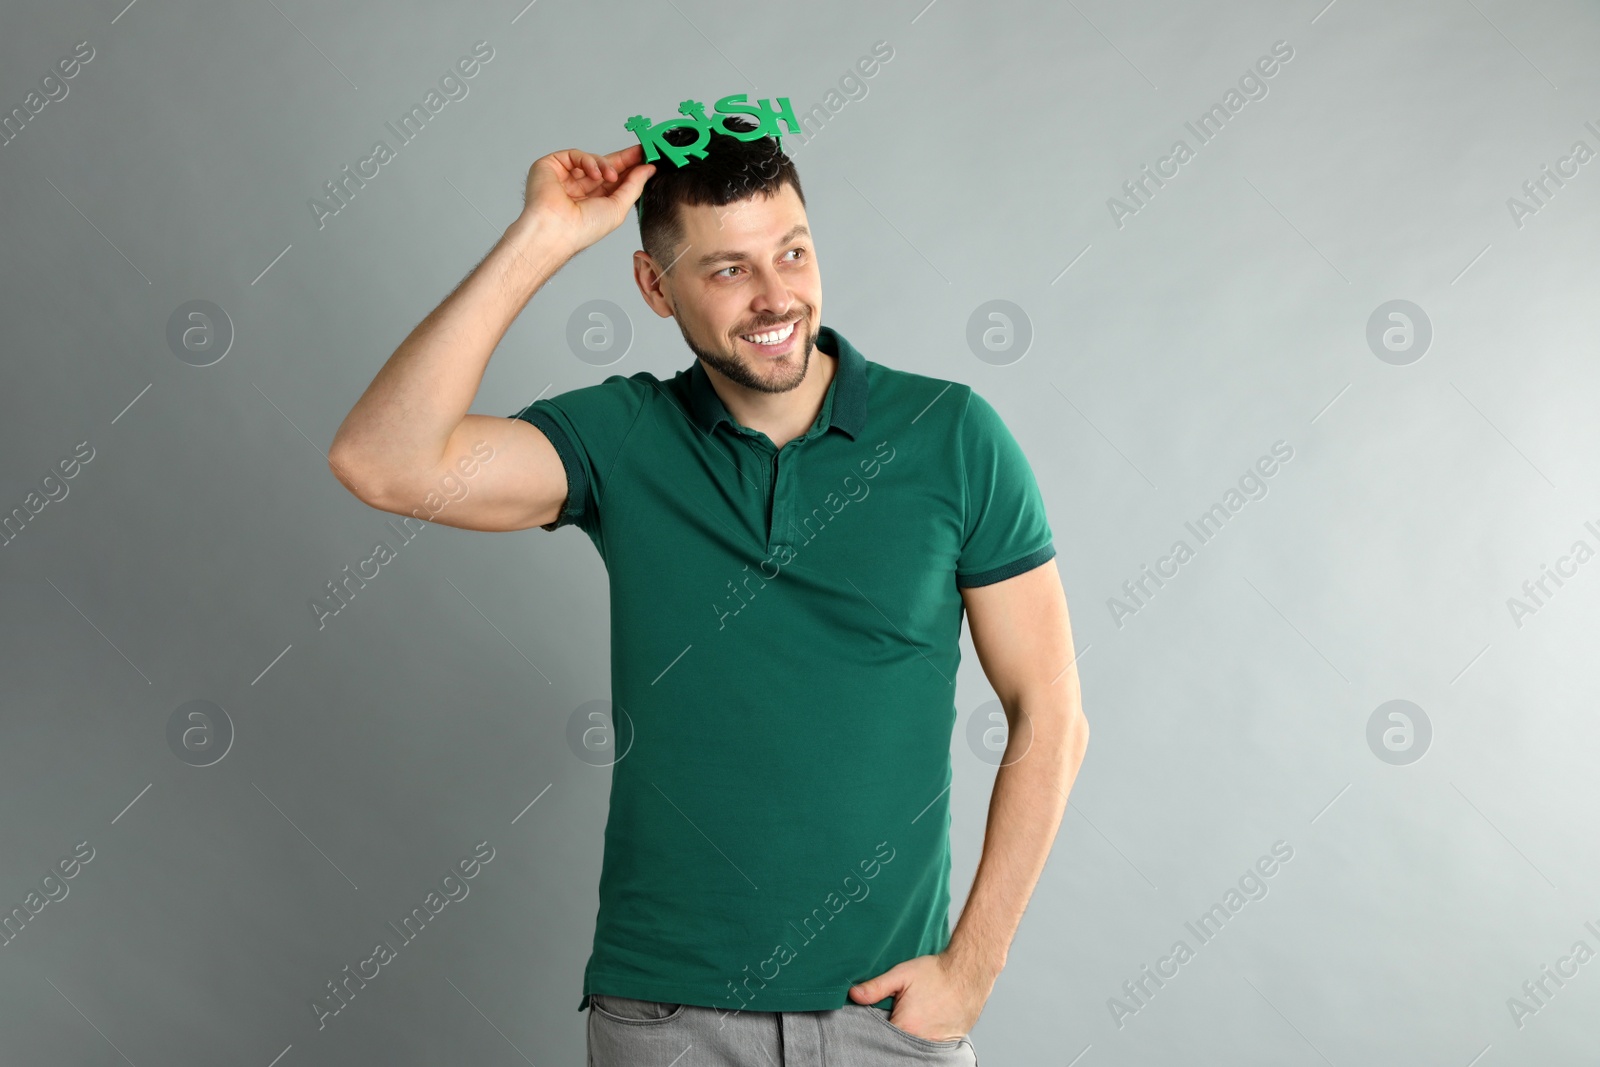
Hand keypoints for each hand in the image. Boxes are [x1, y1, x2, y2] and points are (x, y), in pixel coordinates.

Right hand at [519, 145, 655, 255]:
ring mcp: (566, 177)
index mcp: (595, 201)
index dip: (631, 167)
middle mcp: (580, 189)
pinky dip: (589, 161)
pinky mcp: (552, 166)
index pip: (615, 179)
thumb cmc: (583, 229)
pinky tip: (595, 174)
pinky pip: (575, 155)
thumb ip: (634, 186)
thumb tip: (648, 169)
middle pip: (606, 166)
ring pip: (592, 160)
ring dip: (606, 165)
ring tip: (612, 176)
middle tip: (641, 151)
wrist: (557, 229)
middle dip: (625, 159)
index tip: (649, 158)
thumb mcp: (618, 208)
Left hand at [847, 951, 995, 1042]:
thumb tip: (853, 995)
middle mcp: (921, 1040)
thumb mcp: (901, 974)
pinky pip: (931, 1047)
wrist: (969, 972)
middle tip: (900, 1015)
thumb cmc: (936, 972)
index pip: (881, 1038)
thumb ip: (876, 987)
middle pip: (898, 1045)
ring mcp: (937, 1044)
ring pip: (914, 1046)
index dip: (878, 1030)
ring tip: (914, 1018)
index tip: (880, 1020)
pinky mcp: (949, 1042)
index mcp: (905, 1026)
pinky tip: (926, 1024)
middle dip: (894, 1035)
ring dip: (910, 1037)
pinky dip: (925, 1038)